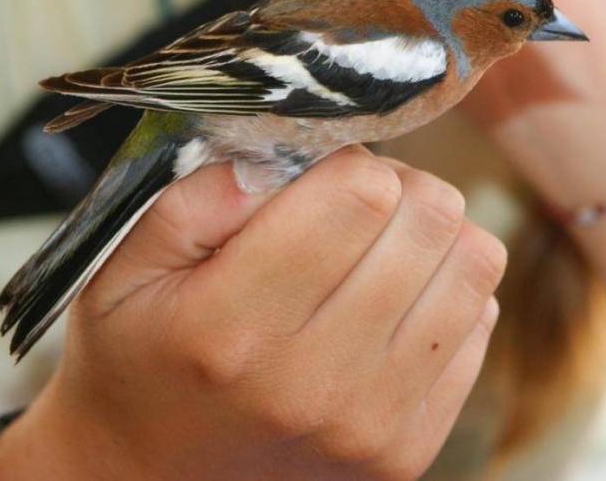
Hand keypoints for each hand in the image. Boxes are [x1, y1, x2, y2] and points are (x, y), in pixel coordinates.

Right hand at [0, 148, 505, 480]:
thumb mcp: (125, 268)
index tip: (321, 173)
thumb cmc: (137, 359)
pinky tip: (392, 301)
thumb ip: (196, 197)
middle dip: (399, 186)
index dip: (348, 160)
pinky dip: (448, 294)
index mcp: (231, 326)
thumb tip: (283, 153)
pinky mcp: (407, 452)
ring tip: (382, 243)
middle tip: (357, 201)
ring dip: (434, 234)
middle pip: (428, 220)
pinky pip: (480, 324)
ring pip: (473, 265)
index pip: (358, 193)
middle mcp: (310, 382)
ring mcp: (369, 425)